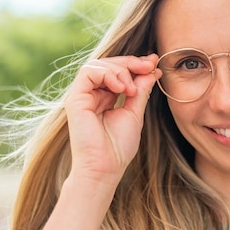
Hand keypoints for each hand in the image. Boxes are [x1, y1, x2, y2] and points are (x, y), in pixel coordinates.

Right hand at [65, 54, 158, 183]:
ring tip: (131, 89)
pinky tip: (121, 88)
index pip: (118, 71)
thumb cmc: (118, 147)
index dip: (135, 64)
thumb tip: (152, 70)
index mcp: (105, 97)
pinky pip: (88, 72)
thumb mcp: (135, 113)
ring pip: (99, 65)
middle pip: (109, 64)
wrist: (105, 168)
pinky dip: (108, 74)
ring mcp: (82, 96)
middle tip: (148, 66)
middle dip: (131, 62)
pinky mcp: (75, 99)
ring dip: (120, 70)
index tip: (154, 63)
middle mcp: (92, 94)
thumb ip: (141, 90)